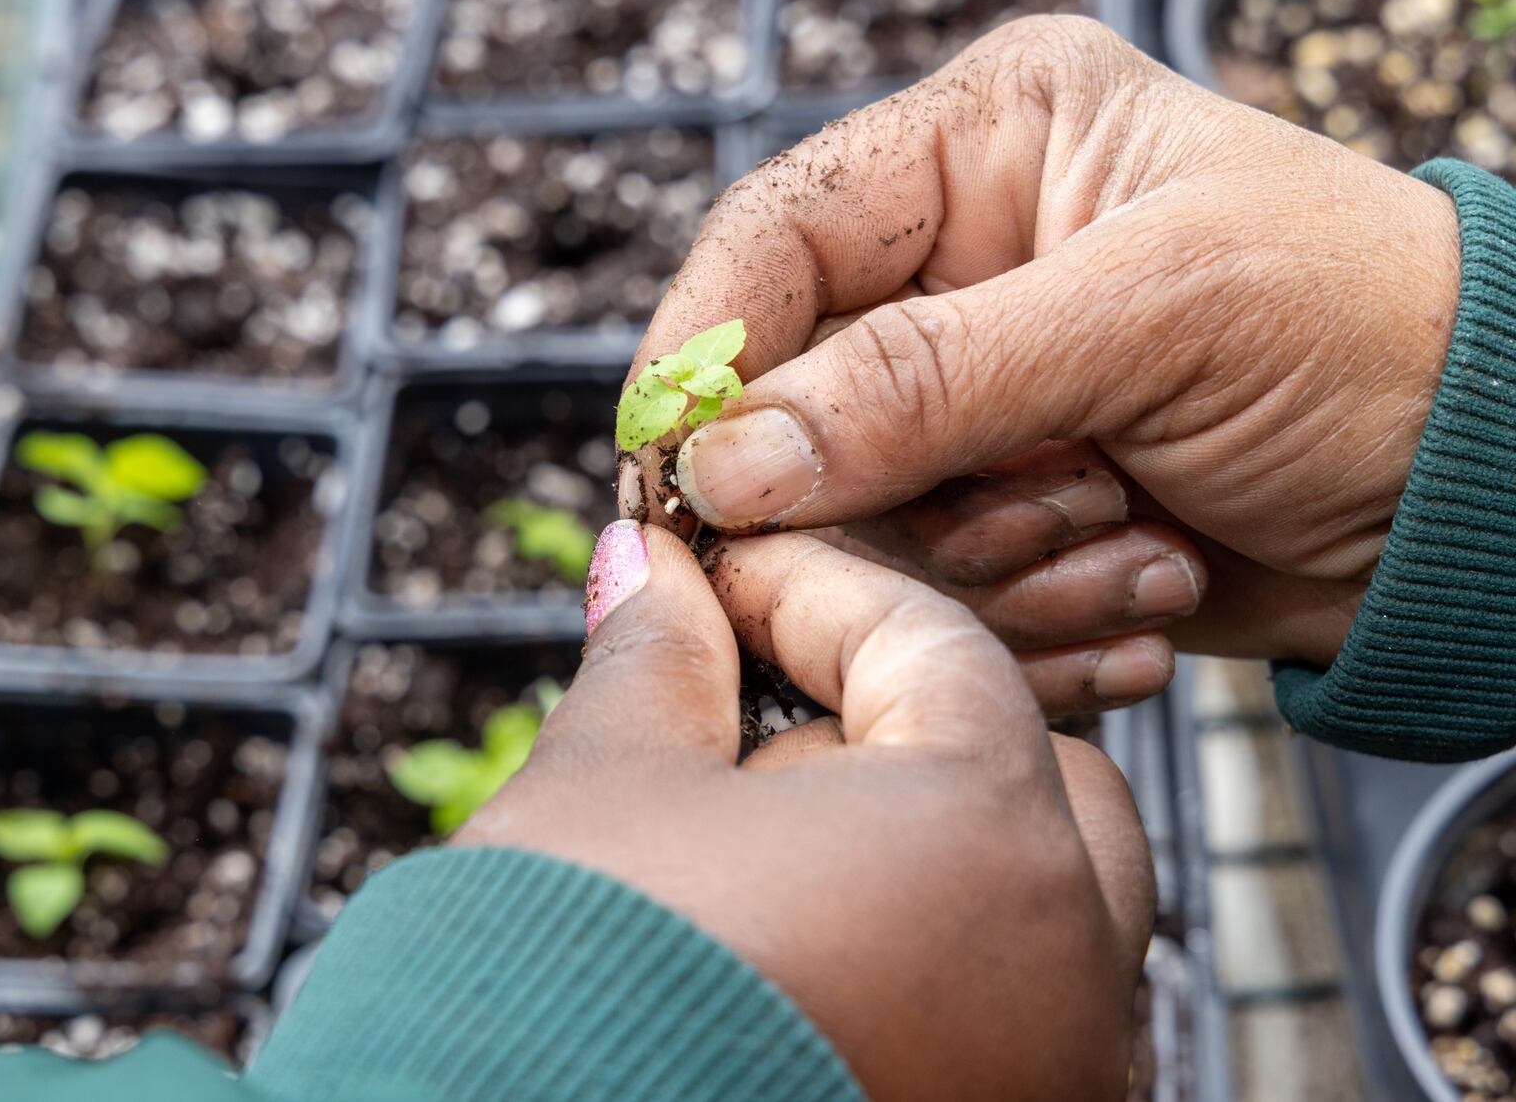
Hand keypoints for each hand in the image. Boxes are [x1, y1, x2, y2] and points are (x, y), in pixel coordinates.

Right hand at [456, 522, 1154, 1100]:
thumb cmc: (556, 1004)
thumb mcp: (604, 790)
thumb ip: (657, 658)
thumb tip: (652, 571)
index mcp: (988, 840)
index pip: (933, 646)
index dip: (807, 591)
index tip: (715, 579)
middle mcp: (1066, 971)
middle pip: (1019, 770)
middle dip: (884, 725)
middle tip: (746, 725)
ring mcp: (1049, 1073)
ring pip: (1029, 902)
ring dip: (908, 849)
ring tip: (755, 860)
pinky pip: (1003, 1015)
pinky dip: (921, 962)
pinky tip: (795, 962)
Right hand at [621, 15, 1459, 665]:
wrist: (1480, 490)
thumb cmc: (1360, 336)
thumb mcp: (1151, 317)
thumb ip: (927, 380)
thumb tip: (726, 461)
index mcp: (984, 151)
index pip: (776, 240)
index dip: (709, 355)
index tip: (676, 473)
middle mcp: (958, 272)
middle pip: (798, 405)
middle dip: (898, 491)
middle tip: (1020, 513)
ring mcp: (976, 406)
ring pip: (860, 520)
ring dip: (993, 560)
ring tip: (1129, 528)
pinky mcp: (1001, 513)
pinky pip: (934, 590)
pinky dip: (1029, 613)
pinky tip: (1145, 579)